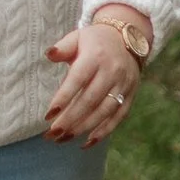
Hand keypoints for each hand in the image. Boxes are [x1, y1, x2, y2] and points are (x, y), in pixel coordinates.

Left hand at [43, 8, 147, 145]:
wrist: (127, 38)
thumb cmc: (94, 41)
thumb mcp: (77, 37)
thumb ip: (62, 47)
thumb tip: (49, 54)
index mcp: (95, 56)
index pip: (77, 80)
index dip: (63, 98)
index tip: (48, 115)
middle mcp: (111, 72)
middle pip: (90, 100)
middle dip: (70, 119)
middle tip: (52, 133)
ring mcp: (123, 85)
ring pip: (104, 111)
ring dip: (84, 127)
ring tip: (64, 138)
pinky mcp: (130, 95)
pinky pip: (119, 117)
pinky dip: (104, 131)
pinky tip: (88, 142)